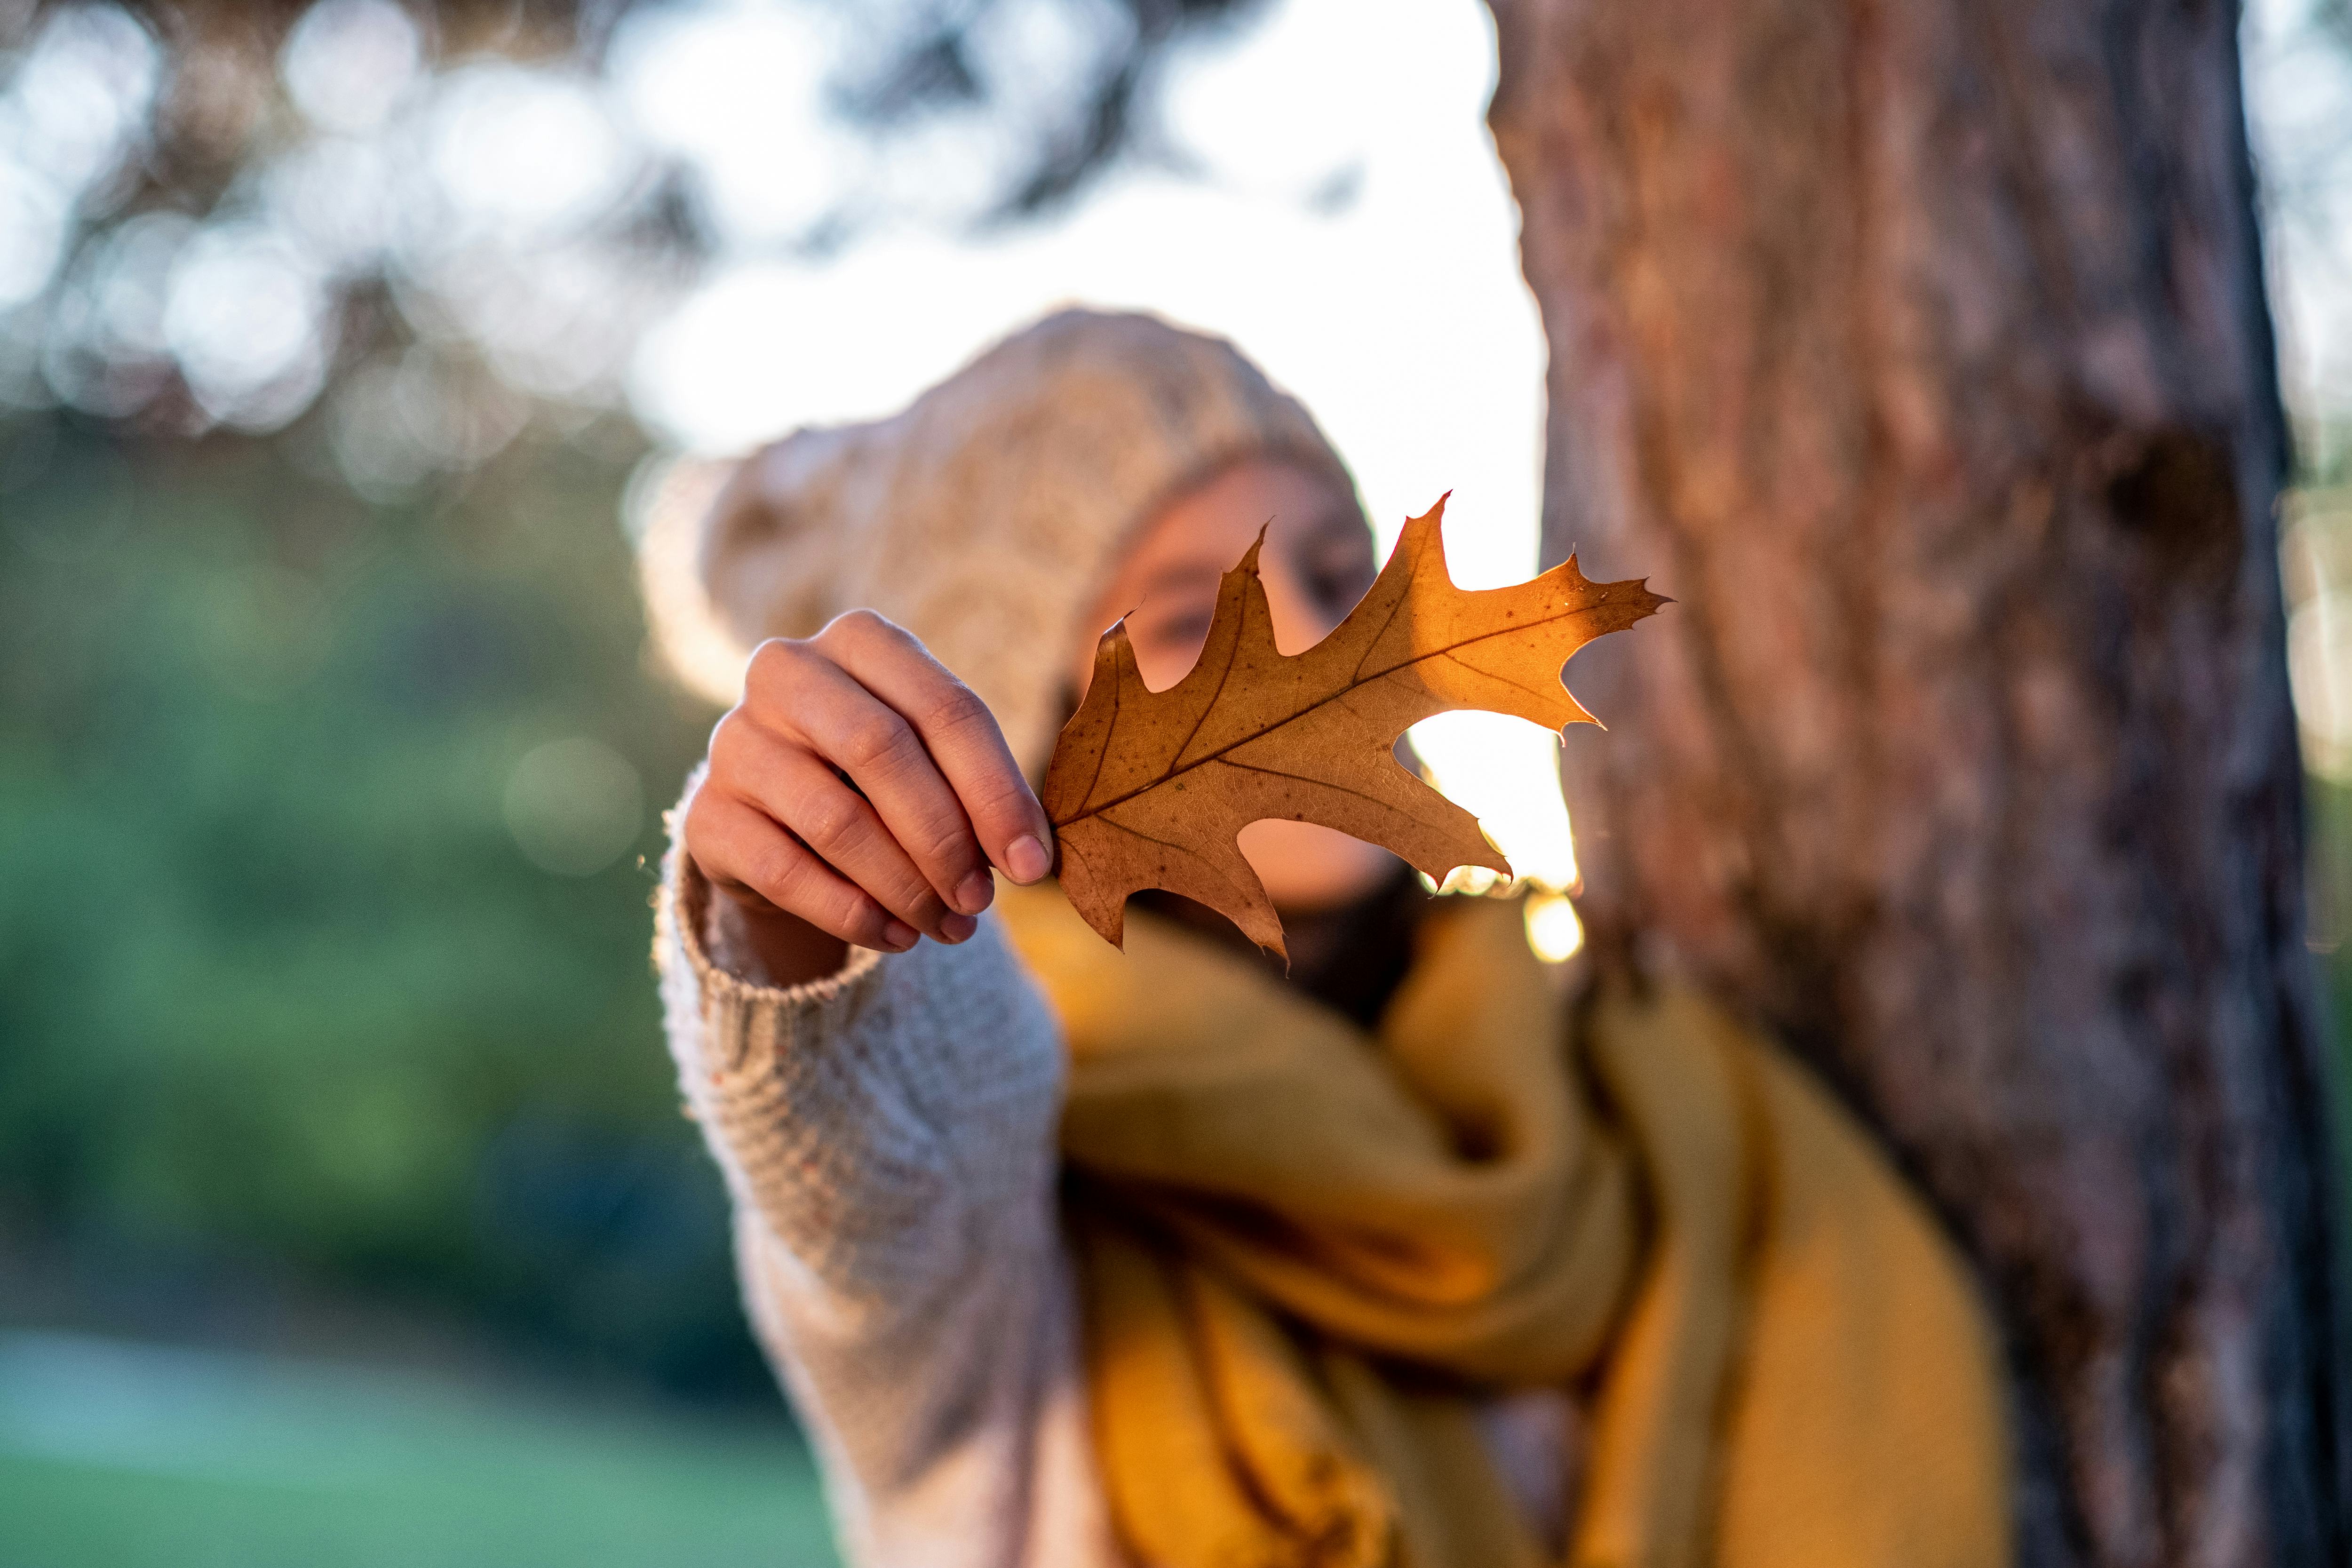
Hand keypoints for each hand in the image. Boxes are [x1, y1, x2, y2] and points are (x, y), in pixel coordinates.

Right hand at [684, 611, 1055, 984]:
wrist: (778, 818)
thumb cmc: (880, 779)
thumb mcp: (932, 761)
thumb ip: (979, 791)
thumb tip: (1033, 860)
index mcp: (861, 641)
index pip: (946, 709)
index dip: (997, 792)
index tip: (1033, 865)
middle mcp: (786, 672)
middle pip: (883, 751)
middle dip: (946, 838)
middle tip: (983, 902)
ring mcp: (735, 740)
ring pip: (836, 819)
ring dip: (905, 886)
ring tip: (949, 927)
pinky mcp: (707, 814)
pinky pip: (786, 872)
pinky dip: (852, 914)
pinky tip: (894, 938)